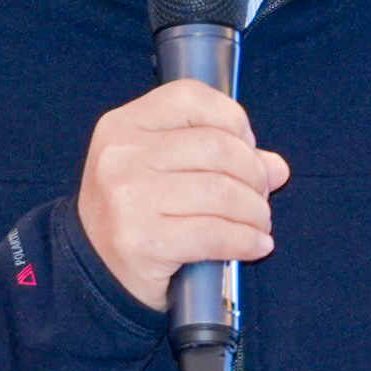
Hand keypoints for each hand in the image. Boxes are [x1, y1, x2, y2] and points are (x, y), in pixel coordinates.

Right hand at [78, 81, 286, 309]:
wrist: (94, 271)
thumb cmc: (135, 213)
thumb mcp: (162, 169)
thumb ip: (217, 157)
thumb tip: (275, 167)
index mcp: (123, 125)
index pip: (192, 99)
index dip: (234, 120)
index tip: (248, 149)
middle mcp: (121, 156)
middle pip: (217, 147)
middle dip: (253, 174)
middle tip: (260, 196)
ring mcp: (128, 199)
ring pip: (222, 192)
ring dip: (255, 211)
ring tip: (259, 223)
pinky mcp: (142, 242)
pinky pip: (215, 234)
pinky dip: (247, 241)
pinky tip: (255, 246)